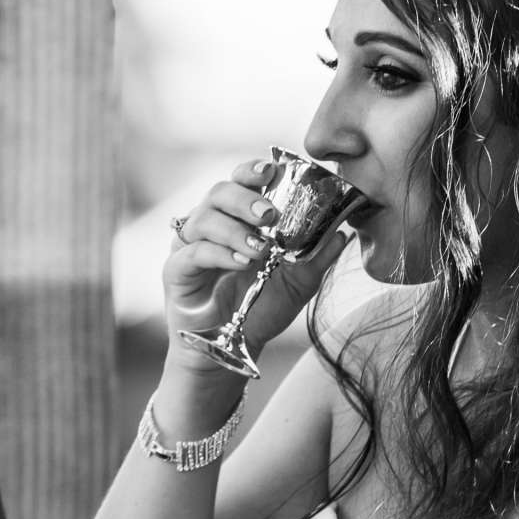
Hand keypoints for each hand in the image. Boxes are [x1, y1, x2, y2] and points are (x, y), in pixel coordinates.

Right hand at [163, 156, 354, 363]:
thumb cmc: (259, 309)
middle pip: (219, 192)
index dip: (253, 171)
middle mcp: (210, 225)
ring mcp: (189, 246)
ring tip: (260, 249)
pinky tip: (241, 263)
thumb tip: (343, 234)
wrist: (230, 349)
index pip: (241, 181)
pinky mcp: (176, 271)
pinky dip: (219, 254)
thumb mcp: (298, 284)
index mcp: (237, 218)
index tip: (272, 170)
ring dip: (235, 229)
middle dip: (246, 197)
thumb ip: (317, 258)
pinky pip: (192, 252)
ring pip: (203, 218)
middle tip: (269, 214)